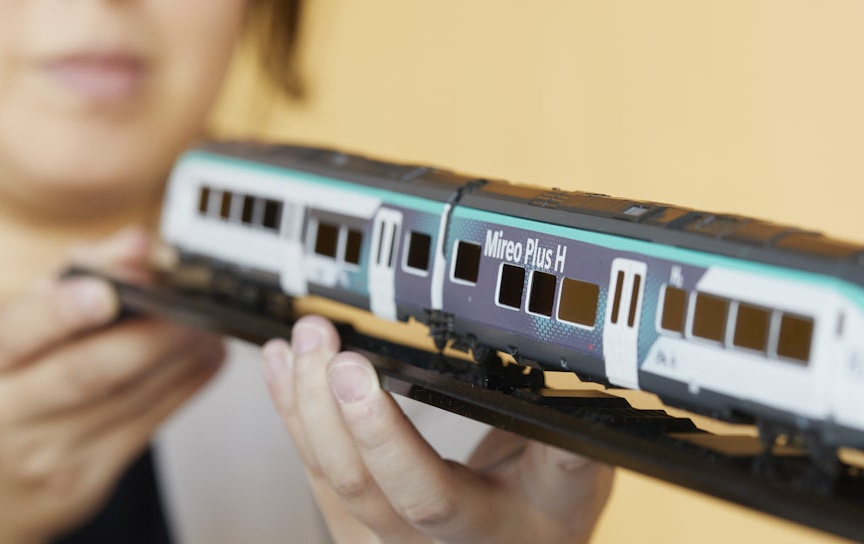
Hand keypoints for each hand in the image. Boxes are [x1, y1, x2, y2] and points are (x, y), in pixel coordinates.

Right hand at [0, 229, 225, 543]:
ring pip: (129, 398)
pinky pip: (150, 424)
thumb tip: (139, 245)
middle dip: (150, 334)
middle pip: (85, 373)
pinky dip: (186, 382)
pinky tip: (201, 354)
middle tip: (189, 305)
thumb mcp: (5, 327)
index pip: (10, 335)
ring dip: (180, 354)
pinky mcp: (84, 482)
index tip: (106, 292)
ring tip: (205, 322)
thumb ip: (73, 275)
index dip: (61, 312)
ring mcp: (42, 456)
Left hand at [262, 316, 613, 543]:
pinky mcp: (357, 525)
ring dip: (304, 402)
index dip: (384, 436)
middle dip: (330, 406)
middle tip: (323, 343)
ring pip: (329, 479)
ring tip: (302, 340)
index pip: (427, 494)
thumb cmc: (552, 508)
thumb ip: (569, 437)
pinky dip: (294, 414)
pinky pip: (315, 472)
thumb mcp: (578, 478)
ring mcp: (384, 541)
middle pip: (361, 487)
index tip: (360, 370)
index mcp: (487, 531)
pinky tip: (285, 369)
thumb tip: (564, 377)